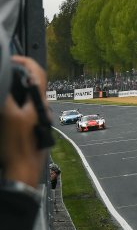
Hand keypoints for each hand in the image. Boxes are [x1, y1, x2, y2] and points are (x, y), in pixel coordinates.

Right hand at [0, 57, 48, 187]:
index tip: (11, 58)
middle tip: (3, 74)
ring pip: (24, 99)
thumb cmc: (18, 147)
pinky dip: (11, 106)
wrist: (22, 171)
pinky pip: (21, 112)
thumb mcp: (7, 115)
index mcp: (38, 102)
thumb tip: (4, 84)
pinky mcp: (29, 130)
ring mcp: (35, 120)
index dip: (25, 61)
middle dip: (15, 77)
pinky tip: (3, 111)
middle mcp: (40, 109)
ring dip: (12, 92)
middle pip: (30, 85)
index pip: (37, 73)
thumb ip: (5, 96)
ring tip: (3, 89)